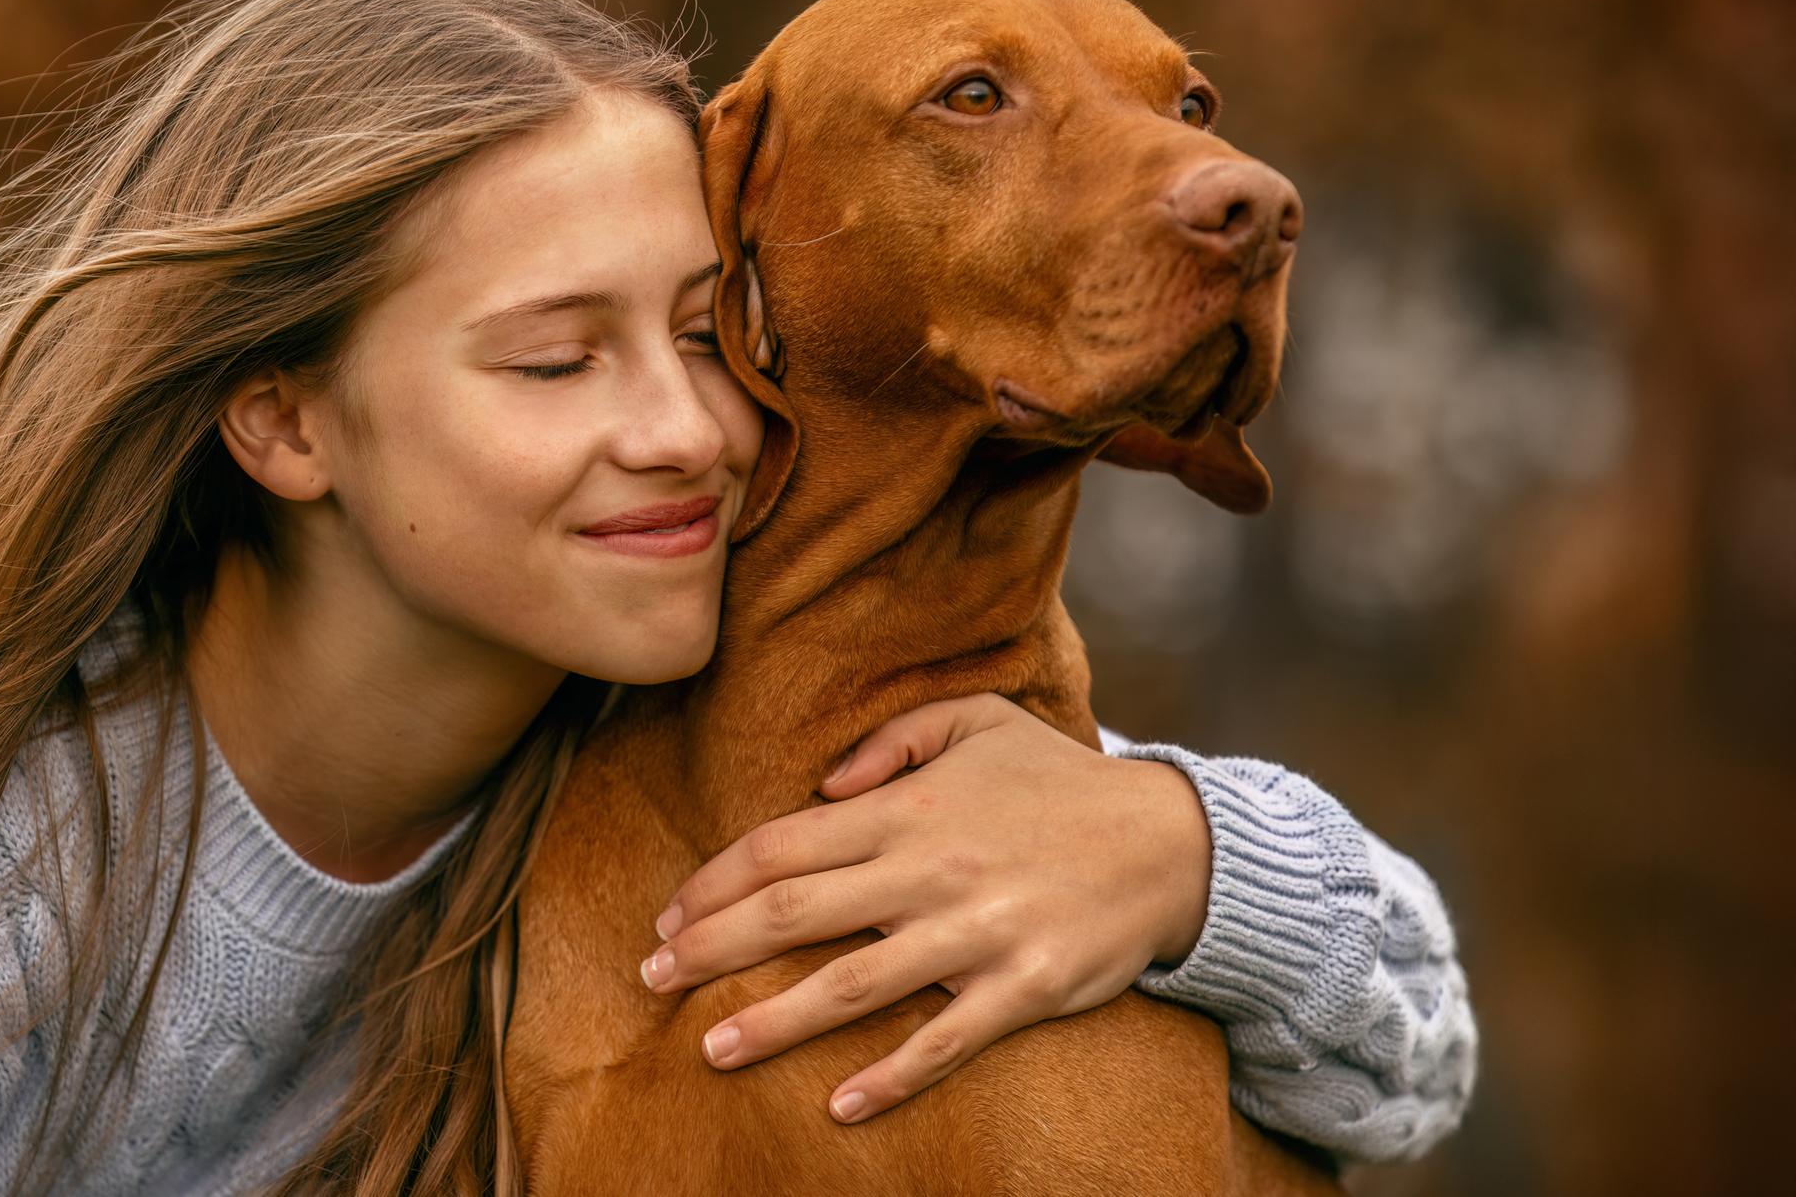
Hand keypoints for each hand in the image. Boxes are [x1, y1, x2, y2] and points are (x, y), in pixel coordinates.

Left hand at [636, 692, 1212, 1123]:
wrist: (1173, 841)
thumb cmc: (1058, 781)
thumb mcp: (975, 720)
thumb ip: (891, 739)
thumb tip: (819, 789)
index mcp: (906, 808)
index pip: (780, 845)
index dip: (713, 884)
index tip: (666, 919)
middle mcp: (928, 869)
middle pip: (793, 912)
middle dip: (711, 949)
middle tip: (652, 981)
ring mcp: (975, 932)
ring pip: (851, 984)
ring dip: (773, 1020)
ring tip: (711, 1049)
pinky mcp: (1023, 987)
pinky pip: (945, 1041)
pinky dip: (890, 1076)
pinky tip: (839, 1105)